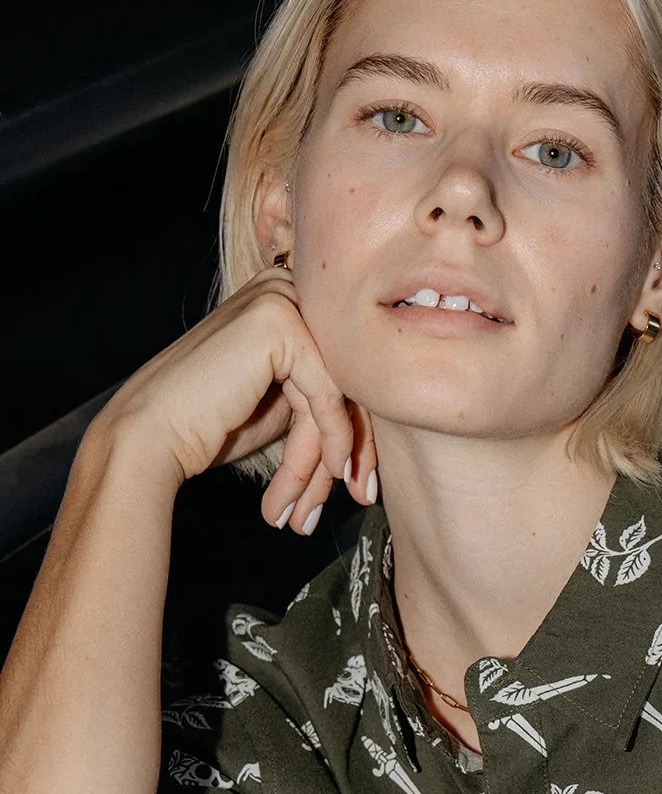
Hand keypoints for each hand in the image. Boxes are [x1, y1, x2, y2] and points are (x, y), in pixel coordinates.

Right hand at [93, 260, 377, 533]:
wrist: (151, 435)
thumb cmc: (209, 426)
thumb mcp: (284, 408)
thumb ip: (326, 398)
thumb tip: (377, 428)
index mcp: (284, 302)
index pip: (340, 368)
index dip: (356, 430)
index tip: (365, 482)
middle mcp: (282, 288)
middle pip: (344, 377)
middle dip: (351, 447)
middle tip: (363, 496)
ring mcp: (279, 299)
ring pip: (337, 390)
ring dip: (329, 457)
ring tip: (317, 505)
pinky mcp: (277, 322)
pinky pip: (327, 392)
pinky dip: (332, 439)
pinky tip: (330, 474)